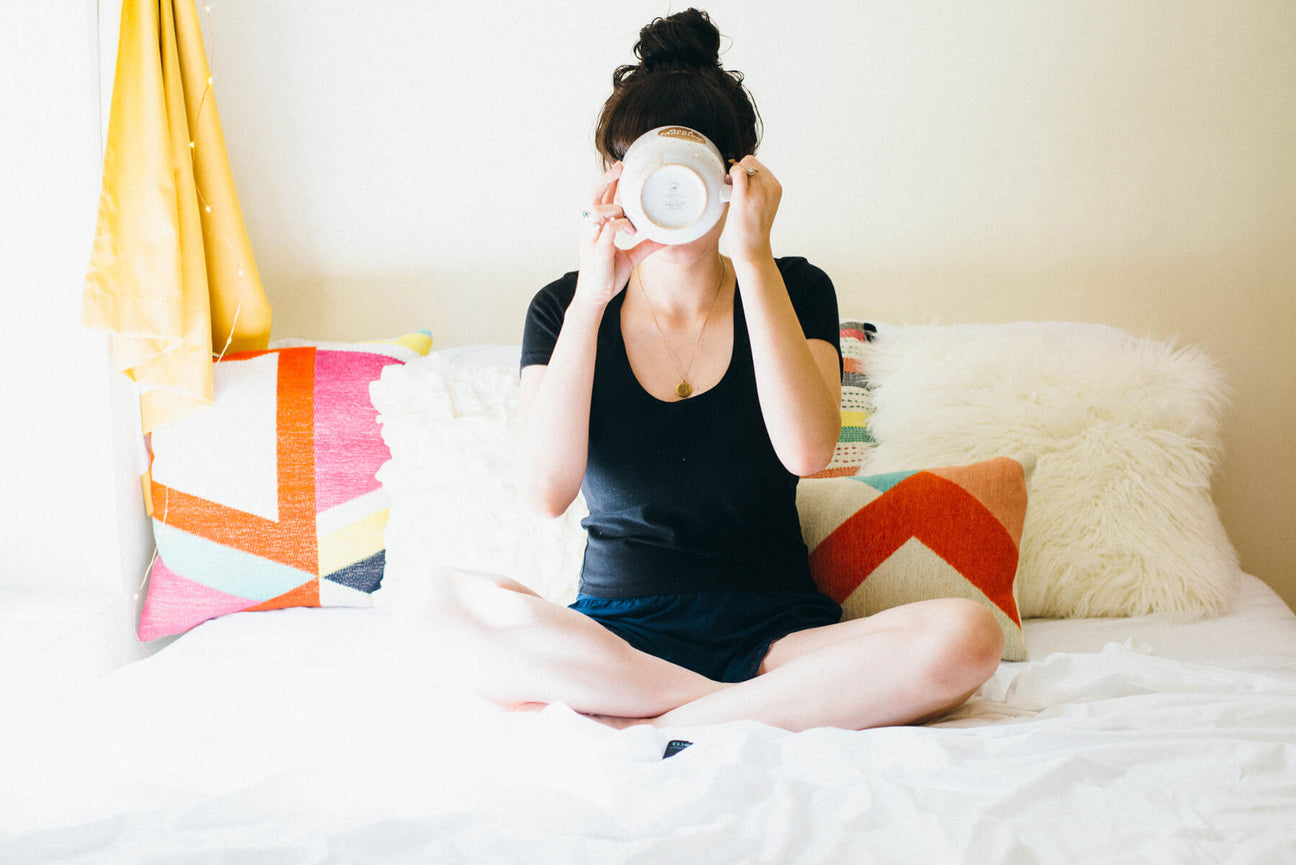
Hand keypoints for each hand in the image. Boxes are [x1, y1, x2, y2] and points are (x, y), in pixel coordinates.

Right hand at [574, 163, 663, 309]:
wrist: (595, 298)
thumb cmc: (607, 276)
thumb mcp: (631, 258)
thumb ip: (645, 246)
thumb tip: (663, 239)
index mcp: (597, 229)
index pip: (600, 199)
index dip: (608, 182)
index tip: (620, 168)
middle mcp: (591, 230)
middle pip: (592, 197)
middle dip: (605, 180)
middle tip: (619, 167)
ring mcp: (593, 239)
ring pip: (597, 210)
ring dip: (614, 204)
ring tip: (628, 207)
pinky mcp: (598, 250)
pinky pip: (608, 229)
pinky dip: (621, 225)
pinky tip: (631, 229)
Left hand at [725, 155, 780, 263]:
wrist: (751, 250)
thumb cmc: (751, 230)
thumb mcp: (761, 204)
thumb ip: (755, 188)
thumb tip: (739, 171)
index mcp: (775, 188)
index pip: (758, 165)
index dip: (745, 173)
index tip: (740, 187)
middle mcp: (770, 187)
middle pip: (750, 162)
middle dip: (739, 173)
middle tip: (735, 192)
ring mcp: (758, 191)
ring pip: (743, 164)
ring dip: (734, 176)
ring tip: (733, 195)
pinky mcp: (744, 197)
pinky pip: (737, 171)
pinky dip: (730, 176)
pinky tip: (728, 193)